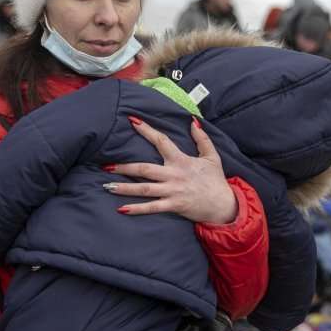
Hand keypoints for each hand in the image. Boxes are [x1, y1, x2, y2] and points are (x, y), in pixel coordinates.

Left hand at [103, 116, 237, 223]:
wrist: (224, 205)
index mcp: (181, 160)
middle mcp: (174, 175)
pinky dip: (137, 209)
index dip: (147, 130)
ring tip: (107, 186)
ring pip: (144, 189)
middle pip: (145, 169)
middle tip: (106, 165)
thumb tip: (193, 121)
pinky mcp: (174, 206)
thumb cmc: (216, 180)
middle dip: (124, 167)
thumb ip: (202, 138)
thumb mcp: (212, 156)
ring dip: (124, 188)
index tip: (132, 121)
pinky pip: (152, 207)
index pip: (161, 141)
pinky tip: (122, 209)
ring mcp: (172, 191)